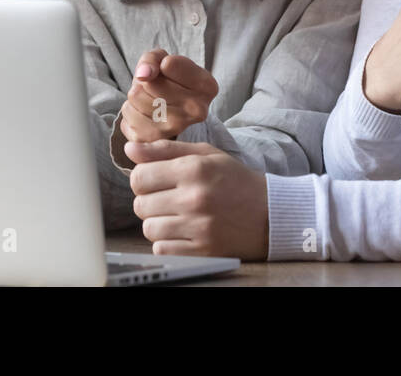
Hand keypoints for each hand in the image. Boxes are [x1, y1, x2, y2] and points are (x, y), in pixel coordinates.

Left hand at [119, 49, 217, 141]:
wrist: (168, 113)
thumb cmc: (168, 82)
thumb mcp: (165, 60)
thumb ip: (154, 59)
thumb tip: (143, 75)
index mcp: (207, 87)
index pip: (168, 65)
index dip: (161, 64)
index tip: (168, 71)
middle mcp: (197, 111)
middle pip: (149, 83)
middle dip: (145, 81)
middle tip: (156, 88)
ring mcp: (176, 129)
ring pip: (135, 97)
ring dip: (136, 95)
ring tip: (150, 100)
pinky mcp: (154, 140)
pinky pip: (127, 114)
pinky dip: (131, 111)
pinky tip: (145, 115)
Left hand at [127, 140, 267, 259]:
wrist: (270, 214)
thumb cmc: (235, 180)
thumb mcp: (205, 155)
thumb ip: (166, 150)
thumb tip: (130, 149)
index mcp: (194, 169)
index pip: (140, 176)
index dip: (141, 179)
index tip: (152, 181)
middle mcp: (195, 198)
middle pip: (141, 204)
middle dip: (148, 201)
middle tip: (166, 199)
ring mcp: (199, 227)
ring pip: (149, 228)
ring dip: (156, 223)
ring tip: (174, 216)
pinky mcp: (203, 250)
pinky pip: (161, 249)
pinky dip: (166, 243)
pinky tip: (181, 232)